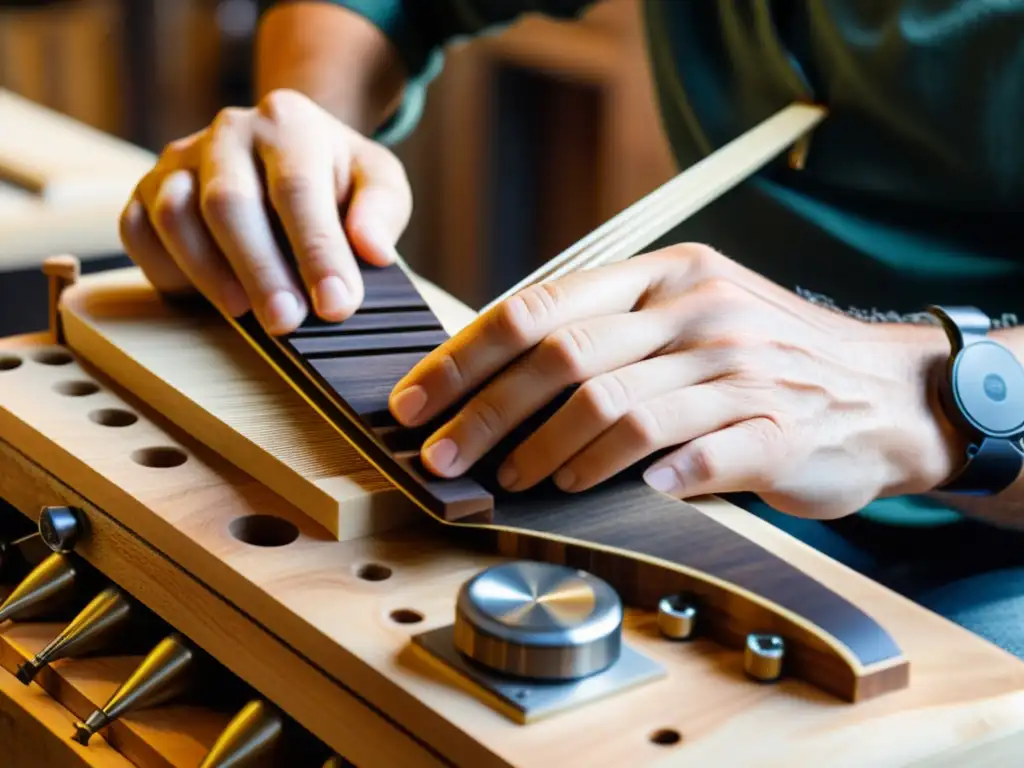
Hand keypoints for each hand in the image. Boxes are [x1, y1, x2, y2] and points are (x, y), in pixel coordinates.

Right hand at [119, 89, 411, 334]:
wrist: (290, 154)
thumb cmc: (337, 179)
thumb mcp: (378, 181)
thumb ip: (381, 209)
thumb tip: (373, 249)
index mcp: (287, 122)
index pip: (296, 189)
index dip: (316, 251)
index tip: (336, 304)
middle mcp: (228, 133)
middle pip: (229, 203)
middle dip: (260, 270)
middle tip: (287, 322)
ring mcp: (180, 161)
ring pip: (175, 215)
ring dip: (208, 273)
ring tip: (244, 315)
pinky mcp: (146, 191)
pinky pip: (139, 231)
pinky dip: (165, 269)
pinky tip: (204, 299)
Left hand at [388, 244, 964, 518]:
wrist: (884, 392)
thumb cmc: (763, 357)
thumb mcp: (687, 315)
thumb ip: (608, 331)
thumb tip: (497, 376)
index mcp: (664, 276)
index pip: (541, 306)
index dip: (467, 356)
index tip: (417, 400)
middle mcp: (699, 311)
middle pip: (565, 358)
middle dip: (488, 412)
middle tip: (444, 456)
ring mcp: (741, 369)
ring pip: (618, 411)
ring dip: (551, 455)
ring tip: (518, 482)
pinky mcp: (777, 430)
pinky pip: (690, 457)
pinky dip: (638, 479)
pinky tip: (607, 494)